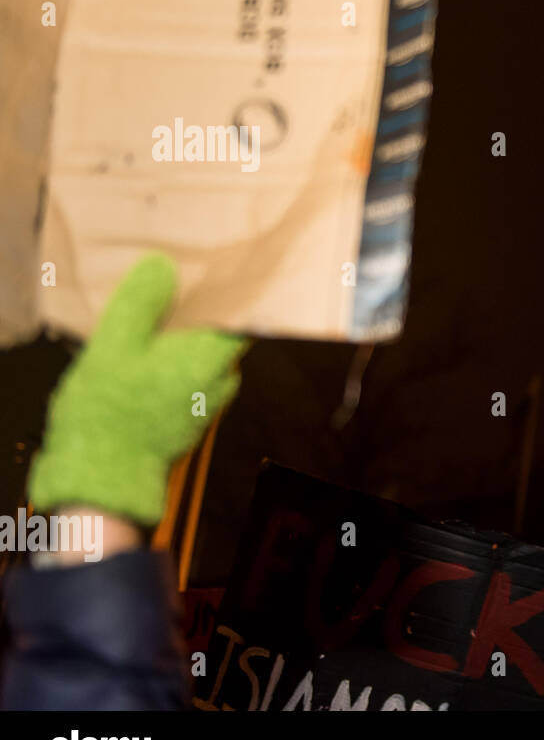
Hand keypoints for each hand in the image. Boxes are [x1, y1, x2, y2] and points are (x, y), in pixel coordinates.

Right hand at [27, 253, 247, 526]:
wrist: (101, 475)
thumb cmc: (108, 412)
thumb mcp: (113, 347)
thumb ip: (140, 305)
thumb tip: (162, 267)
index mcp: (209, 358)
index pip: (247, 315)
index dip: (242, 288)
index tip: (234, 263)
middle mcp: (219, 379)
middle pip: (226, 332)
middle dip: (208, 307)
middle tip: (182, 278)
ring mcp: (208, 399)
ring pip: (207, 353)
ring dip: (190, 334)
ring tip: (160, 310)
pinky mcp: (192, 413)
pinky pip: (194, 373)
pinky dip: (179, 357)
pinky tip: (150, 349)